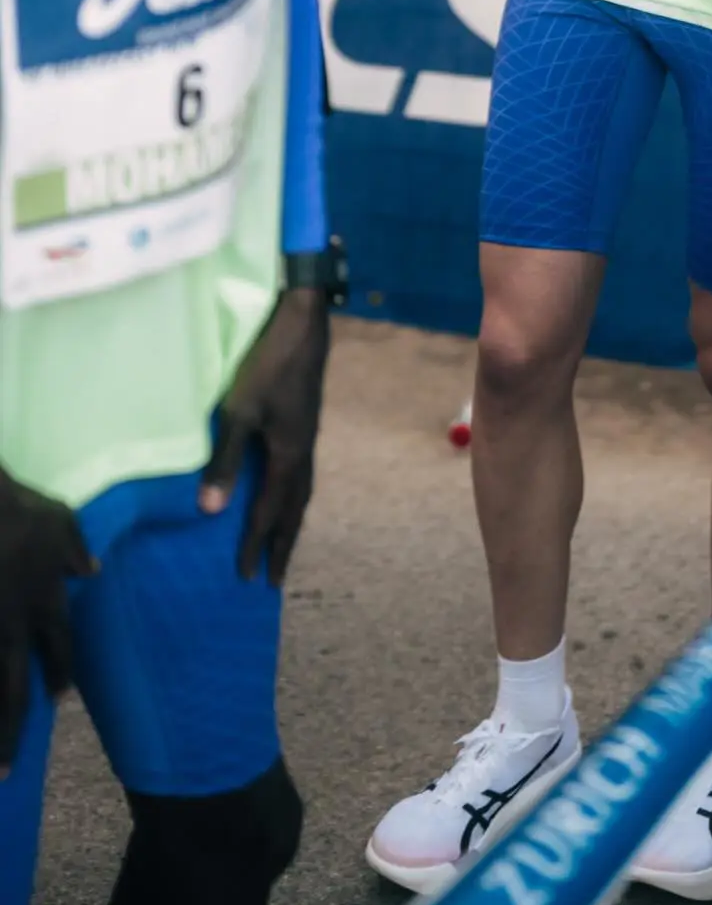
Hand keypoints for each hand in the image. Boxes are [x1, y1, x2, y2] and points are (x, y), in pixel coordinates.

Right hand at [0, 468, 94, 776]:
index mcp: (45, 600)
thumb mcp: (61, 519)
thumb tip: (92, 570)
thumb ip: (76, 549)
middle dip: (11, 732)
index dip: (59, 673)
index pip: (58, 646)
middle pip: (14, 689)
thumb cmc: (20, 507)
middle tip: (7, 772)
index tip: (58, 698)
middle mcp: (14, 624)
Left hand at [200, 288, 330, 584]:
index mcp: (289, 455)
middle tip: (274, 578)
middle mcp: (304, 453)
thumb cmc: (267, 366)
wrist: (304, 326)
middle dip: (283, 545)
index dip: (255, 544)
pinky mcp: (306, 425)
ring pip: (303, 492)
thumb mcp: (239, 412)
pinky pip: (302, 475)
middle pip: (295, 510)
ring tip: (282, 544)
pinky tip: (285, 493)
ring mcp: (308, 438)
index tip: (245, 577)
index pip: (269, 511)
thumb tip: (210, 511)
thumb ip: (225, 461)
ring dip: (291, 522)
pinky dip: (294, 497)